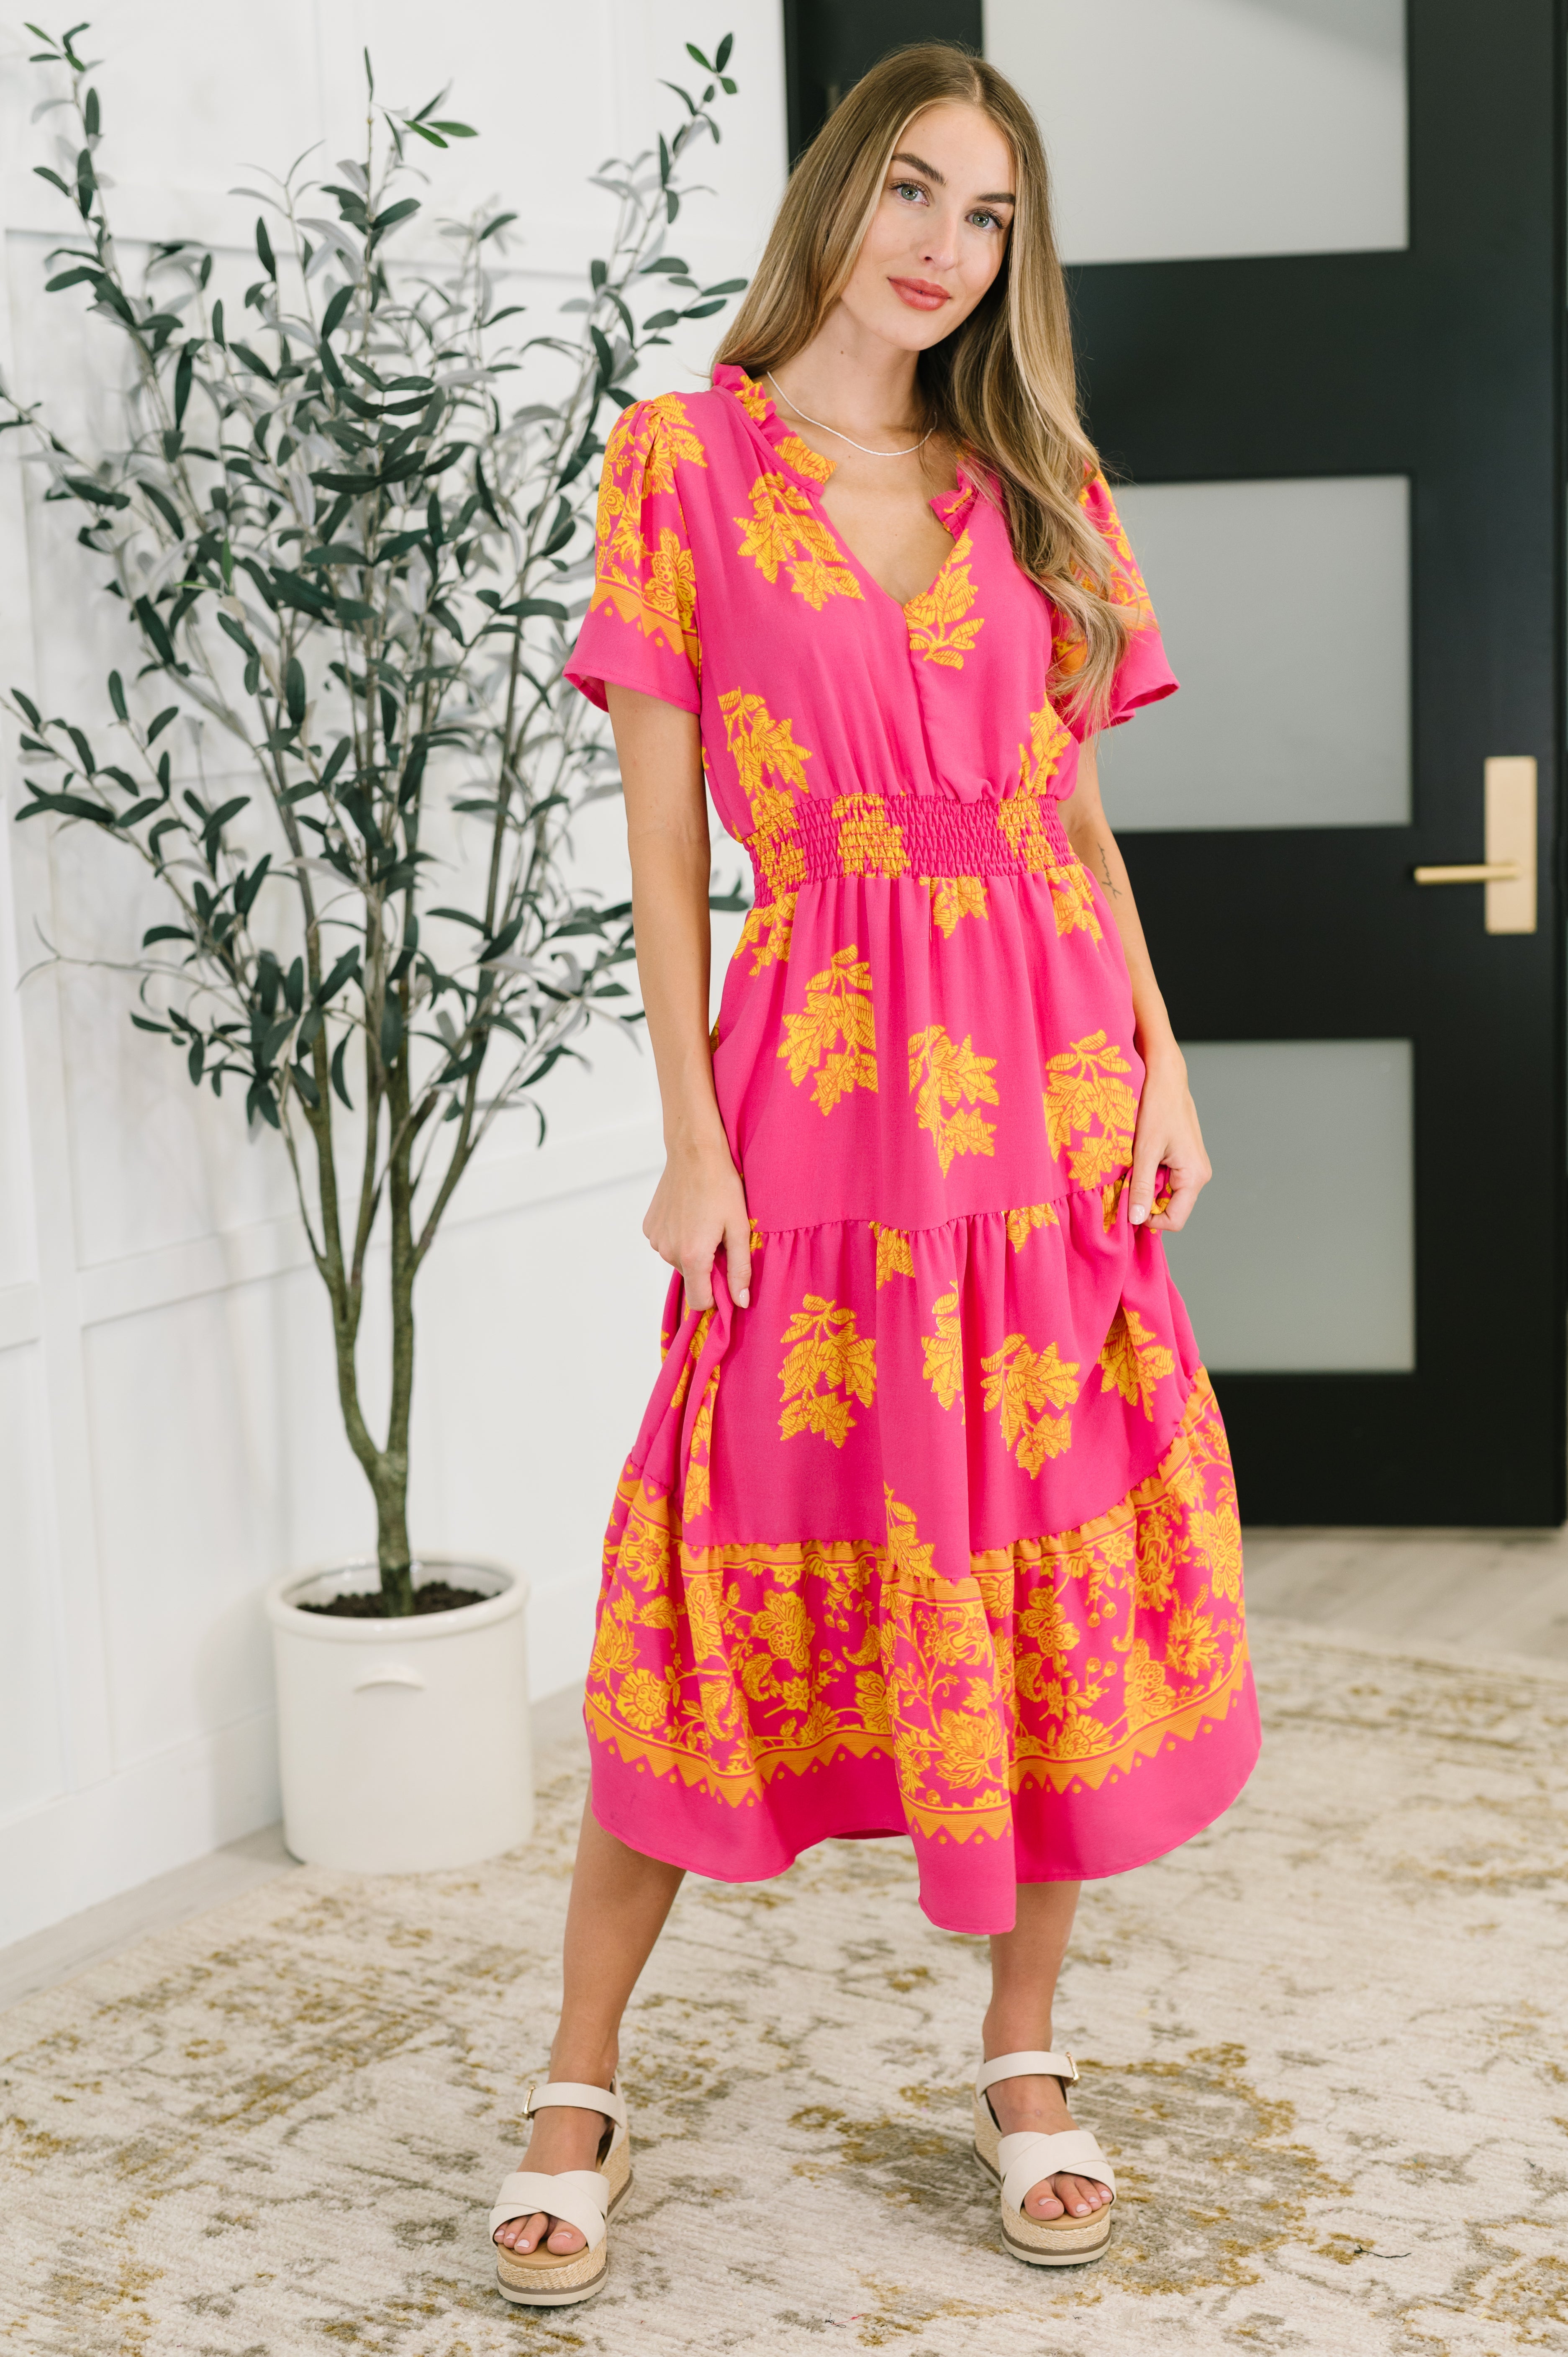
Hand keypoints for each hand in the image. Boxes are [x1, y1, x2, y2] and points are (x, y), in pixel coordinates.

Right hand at [643, 1131, 751, 1311]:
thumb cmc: (722, 1187)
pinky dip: (679, 1236)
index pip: (700, 1302)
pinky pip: (667, 1243)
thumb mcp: (739, 1229)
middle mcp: (668, 1252)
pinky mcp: (649, 1226)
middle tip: (719, 1238)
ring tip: (704, 1222)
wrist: (695, 1153)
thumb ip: (739, 1270)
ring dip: (692, 1250)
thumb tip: (740, 1302)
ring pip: (678, 1260)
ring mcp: (655, 1239)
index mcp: (692, 1257)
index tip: (727, 1277)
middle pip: (691, 1278)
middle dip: (706, 1266)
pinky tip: (689, 1215)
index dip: (716, 1296)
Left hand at [1128, 1051, 1209, 1234]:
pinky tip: (1138, 1161)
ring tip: (1131, 1169)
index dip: (1149, 1220)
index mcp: (1194, 1176)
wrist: (1165, 1077)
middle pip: (1171, 1208)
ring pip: (1166, 1193)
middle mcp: (1199, 1175)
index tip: (1127, 1207)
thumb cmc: (1158, 1107)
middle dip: (1146, 1203)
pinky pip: (1166, 1179)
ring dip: (1146, 1188)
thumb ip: (1140, 1186)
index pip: (1175, 1220)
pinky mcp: (1184, 1159)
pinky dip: (1149, 1176)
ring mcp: (1192, 1167)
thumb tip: (1136, 1219)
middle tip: (1124, 1187)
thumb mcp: (1145, 1150)